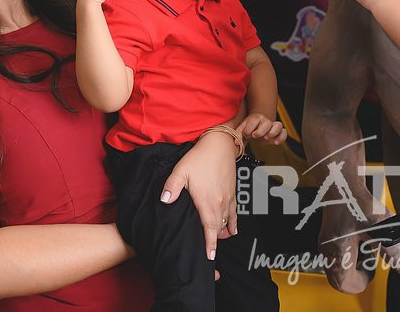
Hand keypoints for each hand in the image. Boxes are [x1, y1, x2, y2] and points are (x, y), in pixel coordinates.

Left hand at [162, 130, 238, 259]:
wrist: (220, 144)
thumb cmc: (200, 156)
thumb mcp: (181, 170)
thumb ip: (172, 187)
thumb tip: (164, 200)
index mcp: (206, 200)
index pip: (209, 228)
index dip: (210, 243)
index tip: (210, 256)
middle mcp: (220, 201)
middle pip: (219, 227)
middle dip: (216, 241)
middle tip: (211, 253)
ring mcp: (228, 197)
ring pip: (227, 221)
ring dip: (224, 233)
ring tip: (220, 241)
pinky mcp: (232, 191)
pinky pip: (235, 211)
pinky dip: (234, 222)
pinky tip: (233, 229)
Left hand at [238, 112, 286, 144]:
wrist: (257, 127)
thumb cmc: (250, 128)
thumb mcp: (243, 129)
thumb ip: (239, 134)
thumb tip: (236, 142)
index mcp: (256, 118)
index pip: (254, 120)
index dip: (249, 127)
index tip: (246, 133)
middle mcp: (265, 121)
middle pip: (267, 122)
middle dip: (261, 130)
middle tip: (255, 135)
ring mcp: (273, 126)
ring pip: (278, 125)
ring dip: (273, 132)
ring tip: (266, 137)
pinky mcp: (278, 133)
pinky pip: (284, 133)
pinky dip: (281, 137)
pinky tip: (275, 142)